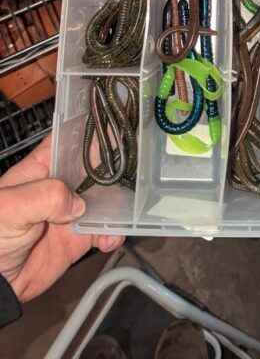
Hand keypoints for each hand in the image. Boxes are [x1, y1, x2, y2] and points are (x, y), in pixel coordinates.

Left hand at [0, 135, 123, 301]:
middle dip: (115, 169)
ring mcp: (71, 212)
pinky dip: (114, 234)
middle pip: (95, 168)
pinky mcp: (79, 238)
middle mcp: (60, 186)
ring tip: (124, 214)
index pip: (70, 141)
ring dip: (119, 205)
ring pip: (105, 199)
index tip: (118, 130)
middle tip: (135, 173)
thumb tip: (78, 204)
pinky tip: (110, 239)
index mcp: (42, 167)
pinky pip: (105, 231)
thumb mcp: (10, 206)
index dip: (92, 133)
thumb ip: (45, 197)